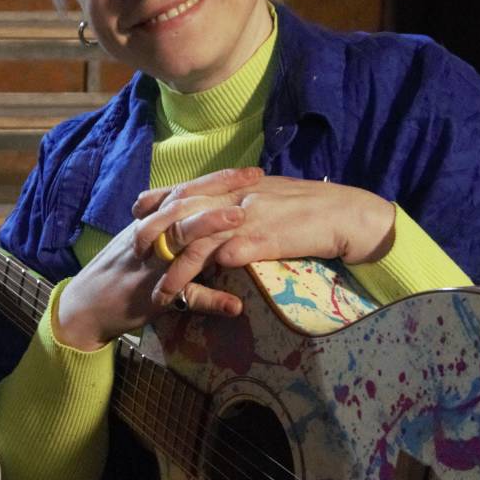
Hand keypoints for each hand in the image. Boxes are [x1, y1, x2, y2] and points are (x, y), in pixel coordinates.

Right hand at [54, 166, 260, 349]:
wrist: (84, 307)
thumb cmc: (114, 273)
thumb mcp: (138, 242)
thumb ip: (164, 226)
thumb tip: (199, 212)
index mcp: (149, 223)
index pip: (184, 192)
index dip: (215, 179)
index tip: (249, 170)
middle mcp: (150, 238)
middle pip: (184, 204)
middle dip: (220, 188)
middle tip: (255, 177)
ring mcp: (152, 265)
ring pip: (179, 240)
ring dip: (208, 226)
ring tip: (239, 215)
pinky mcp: (152, 296)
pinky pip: (182, 297)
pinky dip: (209, 302)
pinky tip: (235, 306)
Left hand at [133, 170, 395, 300]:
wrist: (346, 213)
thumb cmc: (310, 209)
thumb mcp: (268, 198)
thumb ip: (241, 204)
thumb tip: (221, 216)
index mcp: (236, 186)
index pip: (187, 188)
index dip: (158, 200)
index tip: (135, 212)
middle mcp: (237, 197)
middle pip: (182, 212)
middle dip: (154, 235)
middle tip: (134, 254)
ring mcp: (249, 217)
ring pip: (199, 241)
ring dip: (177, 270)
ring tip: (161, 294)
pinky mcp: (264, 239)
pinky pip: (229, 255)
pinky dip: (208, 274)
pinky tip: (195, 293)